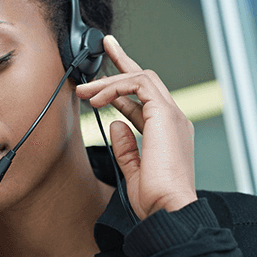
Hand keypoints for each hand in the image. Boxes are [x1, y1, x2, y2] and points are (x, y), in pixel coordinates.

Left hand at [76, 35, 196, 218]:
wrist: (169, 209)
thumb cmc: (155, 199)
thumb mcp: (134, 171)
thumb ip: (126, 147)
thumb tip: (116, 124)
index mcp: (167, 133)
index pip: (143, 101)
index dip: (121, 89)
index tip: (101, 83)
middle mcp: (172, 120)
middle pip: (146, 79)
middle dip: (123, 62)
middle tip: (104, 47)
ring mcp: (171, 116)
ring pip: (141, 78)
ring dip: (109, 80)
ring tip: (83, 89)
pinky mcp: (165, 115)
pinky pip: (138, 86)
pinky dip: (115, 88)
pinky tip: (96, 98)